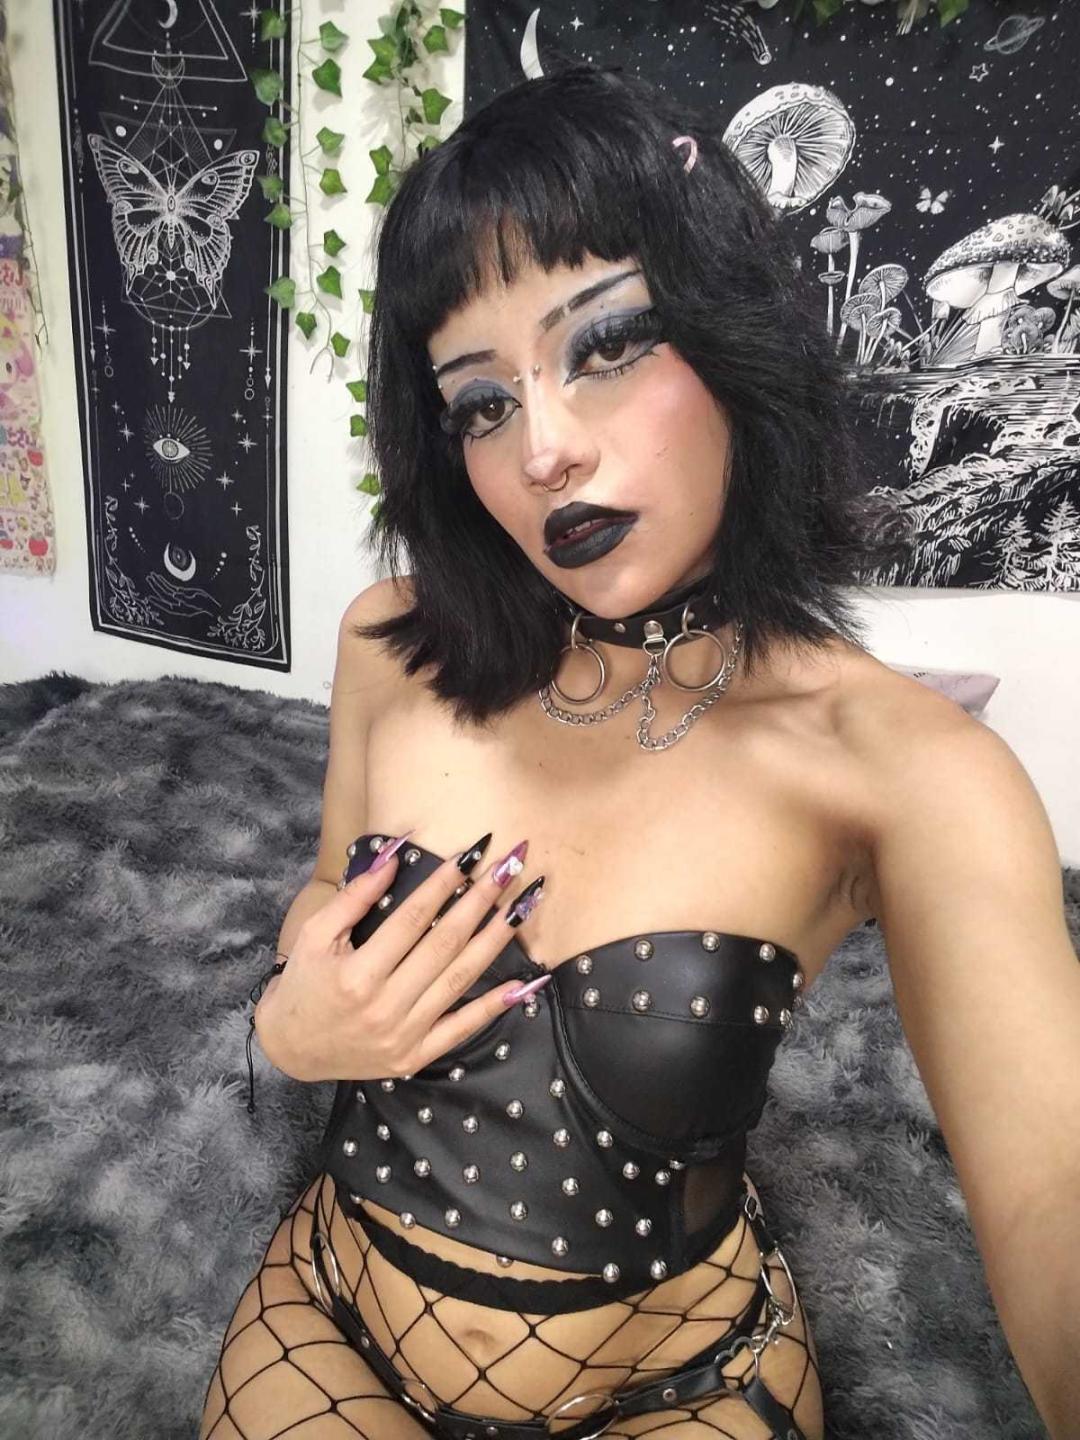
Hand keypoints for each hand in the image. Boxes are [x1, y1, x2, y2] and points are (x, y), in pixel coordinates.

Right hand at [255, 835, 547, 1081]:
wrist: (290, 1050)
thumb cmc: (303, 984)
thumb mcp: (315, 934)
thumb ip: (354, 897)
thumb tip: (394, 855)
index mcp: (357, 974)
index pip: (412, 918)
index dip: (443, 883)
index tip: (471, 854)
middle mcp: (384, 1007)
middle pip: (445, 944)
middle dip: (482, 901)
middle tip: (511, 867)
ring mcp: (403, 1035)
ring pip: (461, 979)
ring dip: (497, 940)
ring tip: (524, 906)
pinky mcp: (415, 1057)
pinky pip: (463, 1029)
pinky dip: (495, 1006)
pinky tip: (525, 980)